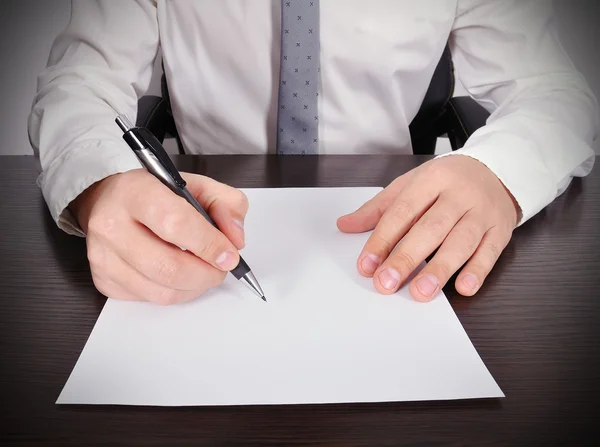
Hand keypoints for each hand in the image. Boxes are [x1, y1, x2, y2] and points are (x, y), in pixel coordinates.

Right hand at [70, 169, 247, 304]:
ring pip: (162, 291)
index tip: (229, 254)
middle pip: (169, 266)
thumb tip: (235, 239)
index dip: (209, 244)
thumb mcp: (194, 184)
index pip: (176, 223)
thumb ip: (225, 204)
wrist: (107, 202)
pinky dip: (176, 293)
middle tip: (221, 268)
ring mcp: (104, 256)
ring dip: (195, 287)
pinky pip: (150, 299)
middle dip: (206, 274)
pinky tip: (181, 276)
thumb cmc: (152, 194)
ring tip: (204, 271)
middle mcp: (112, 225)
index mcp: (135, 192)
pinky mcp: (105, 280)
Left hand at [337, 155, 519, 300]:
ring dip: (441, 269)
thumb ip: (379, 208)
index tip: (366, 264)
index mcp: (432, 178)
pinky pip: (490, 252)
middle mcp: (458, 194)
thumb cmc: (447, 181)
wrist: (497, 170)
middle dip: (407, 257)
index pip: (402, 211)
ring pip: (461, 241)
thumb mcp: (411, 185)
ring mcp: (482, 212)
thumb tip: (345, 225)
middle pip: (431, 227)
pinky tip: (463, 287)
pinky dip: (478, 271)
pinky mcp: (501, 230)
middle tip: (387, 282)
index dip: (382, 239)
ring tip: (421, 291)